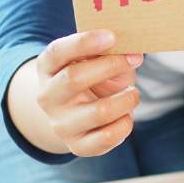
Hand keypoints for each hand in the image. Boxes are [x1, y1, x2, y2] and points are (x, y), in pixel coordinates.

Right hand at [33, 30, 142, 156]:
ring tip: (132, 93)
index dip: (84, 42)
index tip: (112, 36)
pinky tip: (126, 115)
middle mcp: (47, 97)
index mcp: (48, 68)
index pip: (58, 52)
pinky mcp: (77, 146)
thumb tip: (133, 51)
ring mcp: (60, 124)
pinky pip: (108, 137)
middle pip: (74, 79)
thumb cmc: (92, 75)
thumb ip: (108, 50)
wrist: (76, 113)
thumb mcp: (94, 57)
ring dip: (126, 98)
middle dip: (111, 66)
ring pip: (99, 111)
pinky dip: (125, 123)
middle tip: (135, 58)